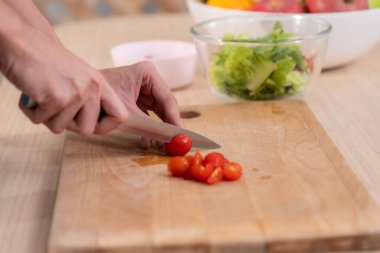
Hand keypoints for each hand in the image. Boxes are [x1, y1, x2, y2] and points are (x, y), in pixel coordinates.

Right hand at [1, 24, 127, 134]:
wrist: (23, 41)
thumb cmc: (46, 62)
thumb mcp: (78, 77)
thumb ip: (89, 99)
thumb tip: (94, 127)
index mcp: (100, 83)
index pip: (120, 116)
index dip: (106, 127)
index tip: (91, 125)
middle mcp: (93, 87)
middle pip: (87, 130)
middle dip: (67, 124)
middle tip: (55, 105)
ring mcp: (77, 92)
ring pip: (60, 128)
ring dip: (46, 116)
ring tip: (42, 94)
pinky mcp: (58, 97)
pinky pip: (41, 120)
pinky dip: (31, 111)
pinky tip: (31, 92)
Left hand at [100, 62, 182, 147]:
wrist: (79, 95)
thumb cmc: (100, 96)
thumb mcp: (126, 112)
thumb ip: (149, 125)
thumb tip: (167, 138)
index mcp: (147, 73)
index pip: (167, 99)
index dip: (175, 118)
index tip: (181, 134)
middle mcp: (148, 80)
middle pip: (165, 106)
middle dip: (168, 125)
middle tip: (176, 142)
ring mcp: (143, 90)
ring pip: (158, 112)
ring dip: (159, 129)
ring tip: (163, 145)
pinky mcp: (137, 100)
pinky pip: (148, 116)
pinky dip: (147, 129)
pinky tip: (147, 143)